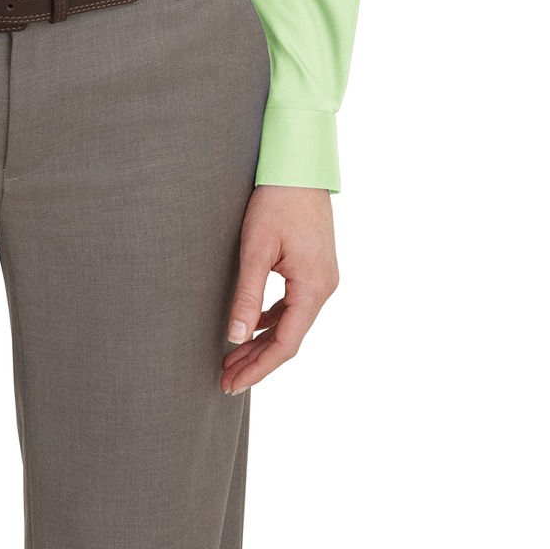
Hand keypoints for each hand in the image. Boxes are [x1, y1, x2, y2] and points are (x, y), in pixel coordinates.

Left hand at [218, 184, 338, 393]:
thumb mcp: (256, 248)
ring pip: (291, 322)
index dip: (258, 367)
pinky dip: (272, 320)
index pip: (286, 344)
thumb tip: (236, 337)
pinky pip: (293, 304)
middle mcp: (324, 288)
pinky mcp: (315, 267)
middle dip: (256, 360)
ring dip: (262, 341)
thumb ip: (248, 295)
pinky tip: (250, 326)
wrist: (299, 165)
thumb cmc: (276, 201)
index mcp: (314, 288)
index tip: (232, 383)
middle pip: (289, 338)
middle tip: (224, 379)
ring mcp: (323, 278)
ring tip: (231, 358)